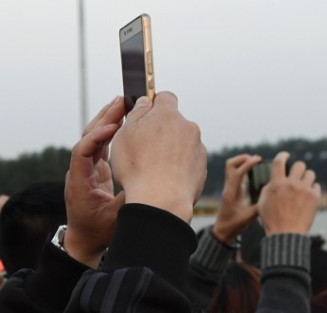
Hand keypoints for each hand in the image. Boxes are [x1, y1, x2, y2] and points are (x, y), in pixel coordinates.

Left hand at [65, 96, 126, 266]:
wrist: (84, 242)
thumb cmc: (98, 233)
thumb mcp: (115, 219)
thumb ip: (128, 200)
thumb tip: (145, 182)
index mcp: (78, 183)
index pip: (82, 152)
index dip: (96, 137)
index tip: (112, 126)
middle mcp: (79, 172)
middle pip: (87, 138)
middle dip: (103, 118)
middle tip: (121, 101)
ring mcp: (86, 170)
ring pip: (94, 139)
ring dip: (108, 120)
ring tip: (124, 103)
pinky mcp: (95, 171)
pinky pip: (101, 146)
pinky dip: (111, 132)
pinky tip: (124, 120)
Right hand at [110, 92, 205, 222]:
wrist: (161, 200)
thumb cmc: (138, 167)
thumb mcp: (124, 134)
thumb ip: (136, 113)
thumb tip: (144, 102)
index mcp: (167, 114)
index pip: (164, 97)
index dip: (154, 105)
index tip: (145, 118)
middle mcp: (187, 126)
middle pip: (174, 122)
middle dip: (161, 132)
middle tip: (144, 150)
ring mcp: (197, 147)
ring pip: (182, 142)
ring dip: (171, 150)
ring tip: (154, 169)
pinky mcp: (202, 167)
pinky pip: (188, 161)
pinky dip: (178, 167)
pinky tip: (165, 179)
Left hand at [213, 153, 261, 242]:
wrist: (222, 231)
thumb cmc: (233, 225)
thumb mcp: (247, 218)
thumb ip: (258, 208)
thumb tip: (272, 198)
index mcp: (231, 193)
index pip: (236, 173)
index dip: (247, 164)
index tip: (259, 159)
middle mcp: (229, 187)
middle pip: (230, 164)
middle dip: (243, 158)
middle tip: (257, 160)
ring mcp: (230, 187)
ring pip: (232, 167)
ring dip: (244, 161)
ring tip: (258, 163)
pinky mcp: (234, 188)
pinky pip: (238, 172)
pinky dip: (246, 168)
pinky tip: (257, 171)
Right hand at [257, 152, 320, 234]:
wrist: (287, 234)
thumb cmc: (272, 221)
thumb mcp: (262, 204)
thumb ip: (267, 189)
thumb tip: (273, 181)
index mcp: (276, 184)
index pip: (280, 162)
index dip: (283, 155)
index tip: (285, 155)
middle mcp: (291, 184)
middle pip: (299, 165)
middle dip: (297, 169)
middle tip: (296, 176)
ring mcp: (304, 190)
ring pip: (310, 174)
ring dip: (306, 178)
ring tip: (302, 187)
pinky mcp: (315, 197)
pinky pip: (316, 186)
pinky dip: (312, 189)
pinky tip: (307, 197)